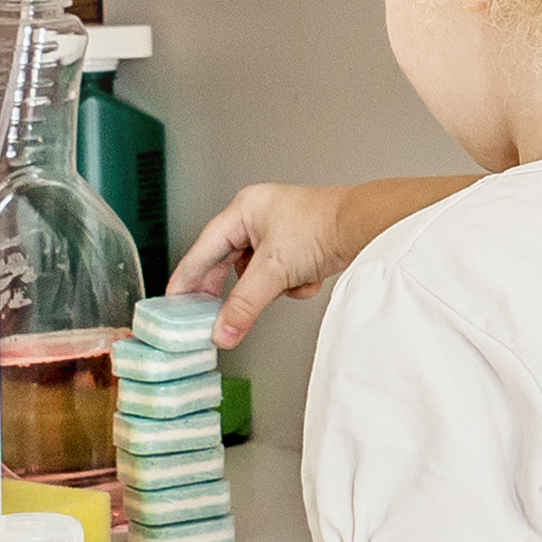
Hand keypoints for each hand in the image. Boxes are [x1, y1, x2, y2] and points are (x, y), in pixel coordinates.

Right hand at [168, 182, 359, 349]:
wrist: (368, 228)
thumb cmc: (323, 227)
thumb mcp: (274, 270)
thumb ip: (243, 304)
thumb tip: (222, 332)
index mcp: (244, 210)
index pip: (203, 249)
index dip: (187, 278)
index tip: (174, 303)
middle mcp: (259, 216)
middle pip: (230, 263)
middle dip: (235, 289)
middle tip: (214, 316)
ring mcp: (280, 231)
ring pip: (260, 274)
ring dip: (275, 286)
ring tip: (292, 282)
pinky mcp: (300, 247)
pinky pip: (283, 276)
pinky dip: (296, 283)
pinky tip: (310, 277)